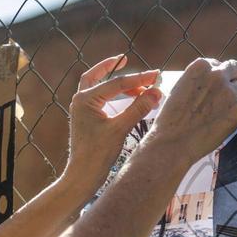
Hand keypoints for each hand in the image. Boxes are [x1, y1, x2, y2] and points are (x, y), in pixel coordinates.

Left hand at [62, 54, 160, 197]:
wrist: (82, 176)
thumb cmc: (97, 154)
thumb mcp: (120, 129)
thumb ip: (138, 108)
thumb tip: (156, 91)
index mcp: (85, 99)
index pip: (117, 83)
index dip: (139, 79)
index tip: (157, 75)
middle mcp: (80, 101)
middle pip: (97, 76)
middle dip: (112, 68)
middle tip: (126, 59)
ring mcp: (81, 110)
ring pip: (97, 87)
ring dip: (114, 83)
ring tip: (135, 83)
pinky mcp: (86, 119)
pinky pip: (99, 99)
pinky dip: (112, 95)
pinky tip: (126, 99)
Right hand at [147, 58, 236, 166]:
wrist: (172, 142)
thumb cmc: (171, 118)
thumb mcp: (180, 87)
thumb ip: (200, 80)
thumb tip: (214, 81)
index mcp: (201, 65)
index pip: (219, 64)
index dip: (217, 75)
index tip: (213, 86)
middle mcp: (218, 75)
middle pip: (235, 70)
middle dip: (231, 79)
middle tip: (223, 95)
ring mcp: (229, 93)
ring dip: (231, 98)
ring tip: (214, 114)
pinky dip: (230, 117)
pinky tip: (215, 125)